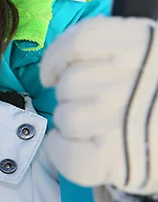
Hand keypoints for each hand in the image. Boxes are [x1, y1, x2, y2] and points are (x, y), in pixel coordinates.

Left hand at [40, 16, 157, 193]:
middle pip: (69, 84)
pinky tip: (73, 147)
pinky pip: (65, 153)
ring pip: (67, 117)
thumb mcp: (153, 56)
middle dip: (74, 97)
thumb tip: (66, 63)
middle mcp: (131, 79)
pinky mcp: (114, 159)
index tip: (54, 73)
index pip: (79, 42)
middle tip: (98, 107)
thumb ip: (117, 48)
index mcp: (142, 45)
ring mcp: (121, 121)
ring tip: (99, 129)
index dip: (56, 59)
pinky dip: (60, 150)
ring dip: (73, 125)